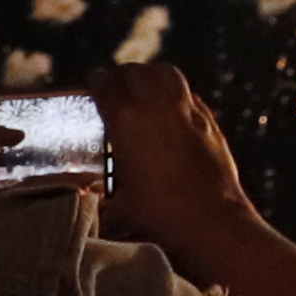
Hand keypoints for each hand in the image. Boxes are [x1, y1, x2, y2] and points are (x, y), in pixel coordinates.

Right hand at [86, 64, 295, 295]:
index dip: (97, 81)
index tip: (93, 80)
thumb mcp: (115, 210)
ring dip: (151, 74)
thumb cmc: (158, 218)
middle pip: (137, 73)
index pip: (107, 86)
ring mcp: (189, 112)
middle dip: (123, 74)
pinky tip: (172, 106)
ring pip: (167, 74)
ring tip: (143, 83)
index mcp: (127, 122)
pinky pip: (189, 94)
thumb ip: (96, 199)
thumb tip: (83, 200)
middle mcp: (158, 108)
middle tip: (114, 82)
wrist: (212, 222)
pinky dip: (176, 92)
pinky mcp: (211, 123)